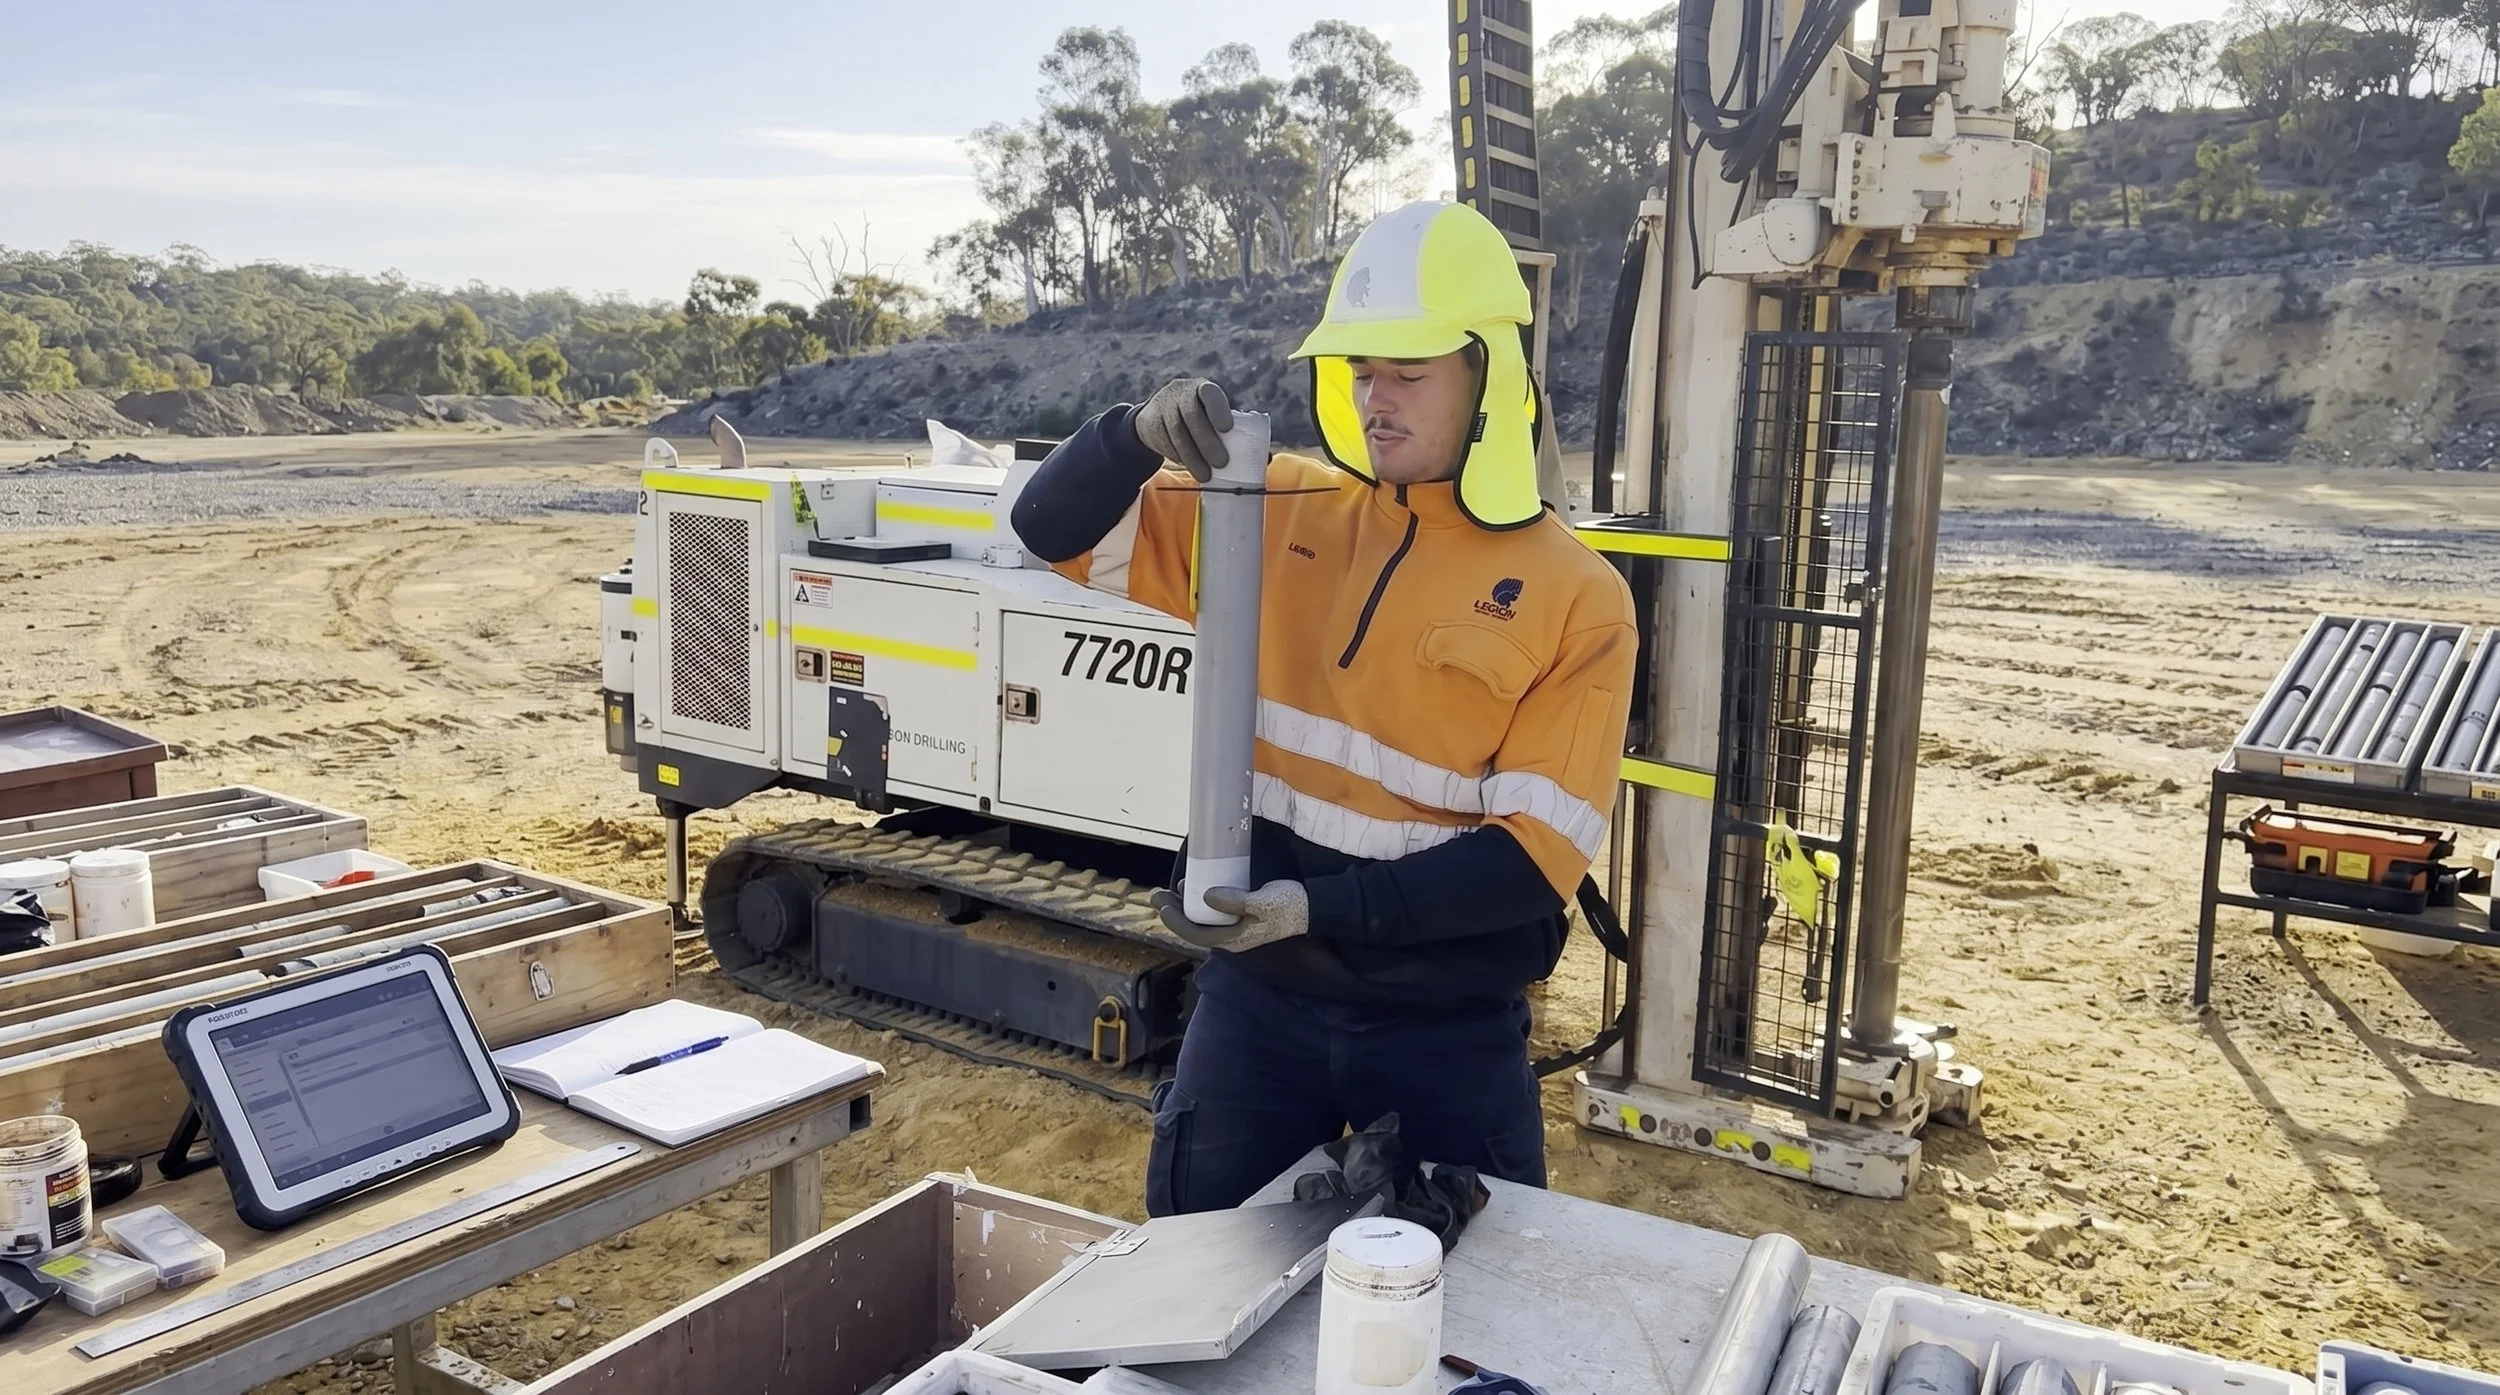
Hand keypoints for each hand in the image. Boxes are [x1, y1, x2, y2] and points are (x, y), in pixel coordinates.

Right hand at [1133, 377, 1234, 482]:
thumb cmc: (1197, 418)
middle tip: (1221, 463)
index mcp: (1202, 388)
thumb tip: (1250, 455)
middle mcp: (1181, 392)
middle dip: (1207, 441)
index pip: (1210, 394)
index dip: (1218, 410)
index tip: (1227, 429)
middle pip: (1192, 415)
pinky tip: (1188, 466)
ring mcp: (1163, 405)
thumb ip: (1225, 427)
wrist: (1156, 414)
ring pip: (1177, 432)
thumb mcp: (1208, 414)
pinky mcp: (1150, 420)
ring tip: (1206, 475)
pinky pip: (1164, 441)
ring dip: (1193, 456)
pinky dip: (1177, 456)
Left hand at [1151, 879, 1308, 951]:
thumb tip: (1207, 896)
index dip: (1176, 921)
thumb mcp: (1264, 901)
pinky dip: (1197, 903)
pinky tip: (1191, 889)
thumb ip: (1236, 900)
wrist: (1313, 907)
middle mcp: (1231, 938)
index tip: (1163, 905)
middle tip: (1157, 895)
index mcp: (1235, 939)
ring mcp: (1234, 929)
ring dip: (1182, 908)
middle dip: (1173, 913)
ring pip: (1200, 922)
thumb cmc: (1290, 905)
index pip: (1197, 934)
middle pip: (1194, 929)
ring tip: (1167, 892)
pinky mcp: (1238, 918)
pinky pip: (1210, 914)